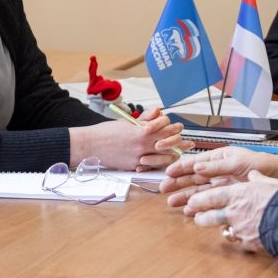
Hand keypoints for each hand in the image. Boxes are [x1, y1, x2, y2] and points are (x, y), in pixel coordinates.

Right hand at [69, 107, 191, 170]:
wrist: (90, 145)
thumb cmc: (106, 132)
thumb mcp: (127, 122)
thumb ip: (144, 118)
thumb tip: (158, 111)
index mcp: (141, 131)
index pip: (165, 128)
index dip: (174, 126)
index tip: (178, 126)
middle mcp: (142, 145)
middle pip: (169, 143)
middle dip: (180, 141)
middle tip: (187, 141)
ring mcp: (138, 158)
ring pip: (164, 158)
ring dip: (174, 154)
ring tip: (181, 152)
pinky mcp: (133, 167)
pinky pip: (152, 167)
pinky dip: (159, 163)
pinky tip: (165, 162)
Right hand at [160, 146, 277, 207]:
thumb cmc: (262, 165)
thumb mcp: (239, 163)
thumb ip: (217, 166)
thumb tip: (196, 167)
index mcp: (219, 157)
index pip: (196, 161)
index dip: (181, 167)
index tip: (168, 172)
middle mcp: (218, 170)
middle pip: (193, 177)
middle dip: (178, 183)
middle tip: (163, 189)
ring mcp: (222, 184)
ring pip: (199, 190)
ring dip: (185, 196)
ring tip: (172, 203)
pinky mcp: (227, 196)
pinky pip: (209, 201)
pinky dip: (199, 206)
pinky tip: (190, 211)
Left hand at [183, 170, 277, 251]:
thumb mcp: (268, 181)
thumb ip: (257, 179)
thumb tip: (254, 175)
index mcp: (237, 194)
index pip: (210, 197)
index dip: (199, 200)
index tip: (192, 202)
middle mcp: (234, 212)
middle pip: (208, 216)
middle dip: (200, 217)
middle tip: (197, 217)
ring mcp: (240, 229)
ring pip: (222, 230)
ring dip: (220, 229)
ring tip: (220, 229)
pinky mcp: (249, 243)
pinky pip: (241, 242)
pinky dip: (242, 240)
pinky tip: (244, 238)